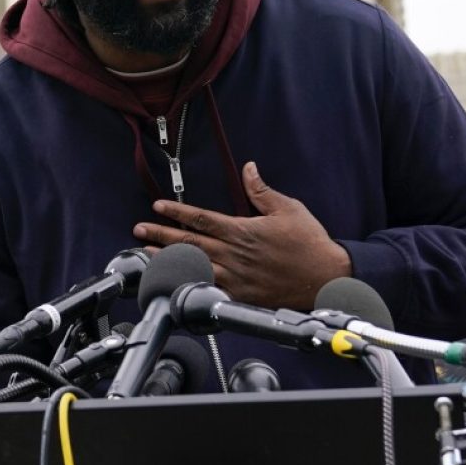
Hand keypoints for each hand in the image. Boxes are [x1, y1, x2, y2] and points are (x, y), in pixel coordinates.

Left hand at [133, 161, 350, 308]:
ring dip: (167, 260)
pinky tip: (173, 282)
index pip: (201, 218)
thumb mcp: (288, 209)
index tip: (158, 206)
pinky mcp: (240, 295)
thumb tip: (248, 168)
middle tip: (138, 230)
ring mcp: (235, 277)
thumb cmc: (310, 243)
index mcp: (242, 230)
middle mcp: (234, 254)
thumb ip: (262, 190)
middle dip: (160, 235)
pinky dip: (188, 284)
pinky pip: (208, 288)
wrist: (327, 278)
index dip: (176, 211)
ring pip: (193, 266)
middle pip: (189, 242)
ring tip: (145, 255)